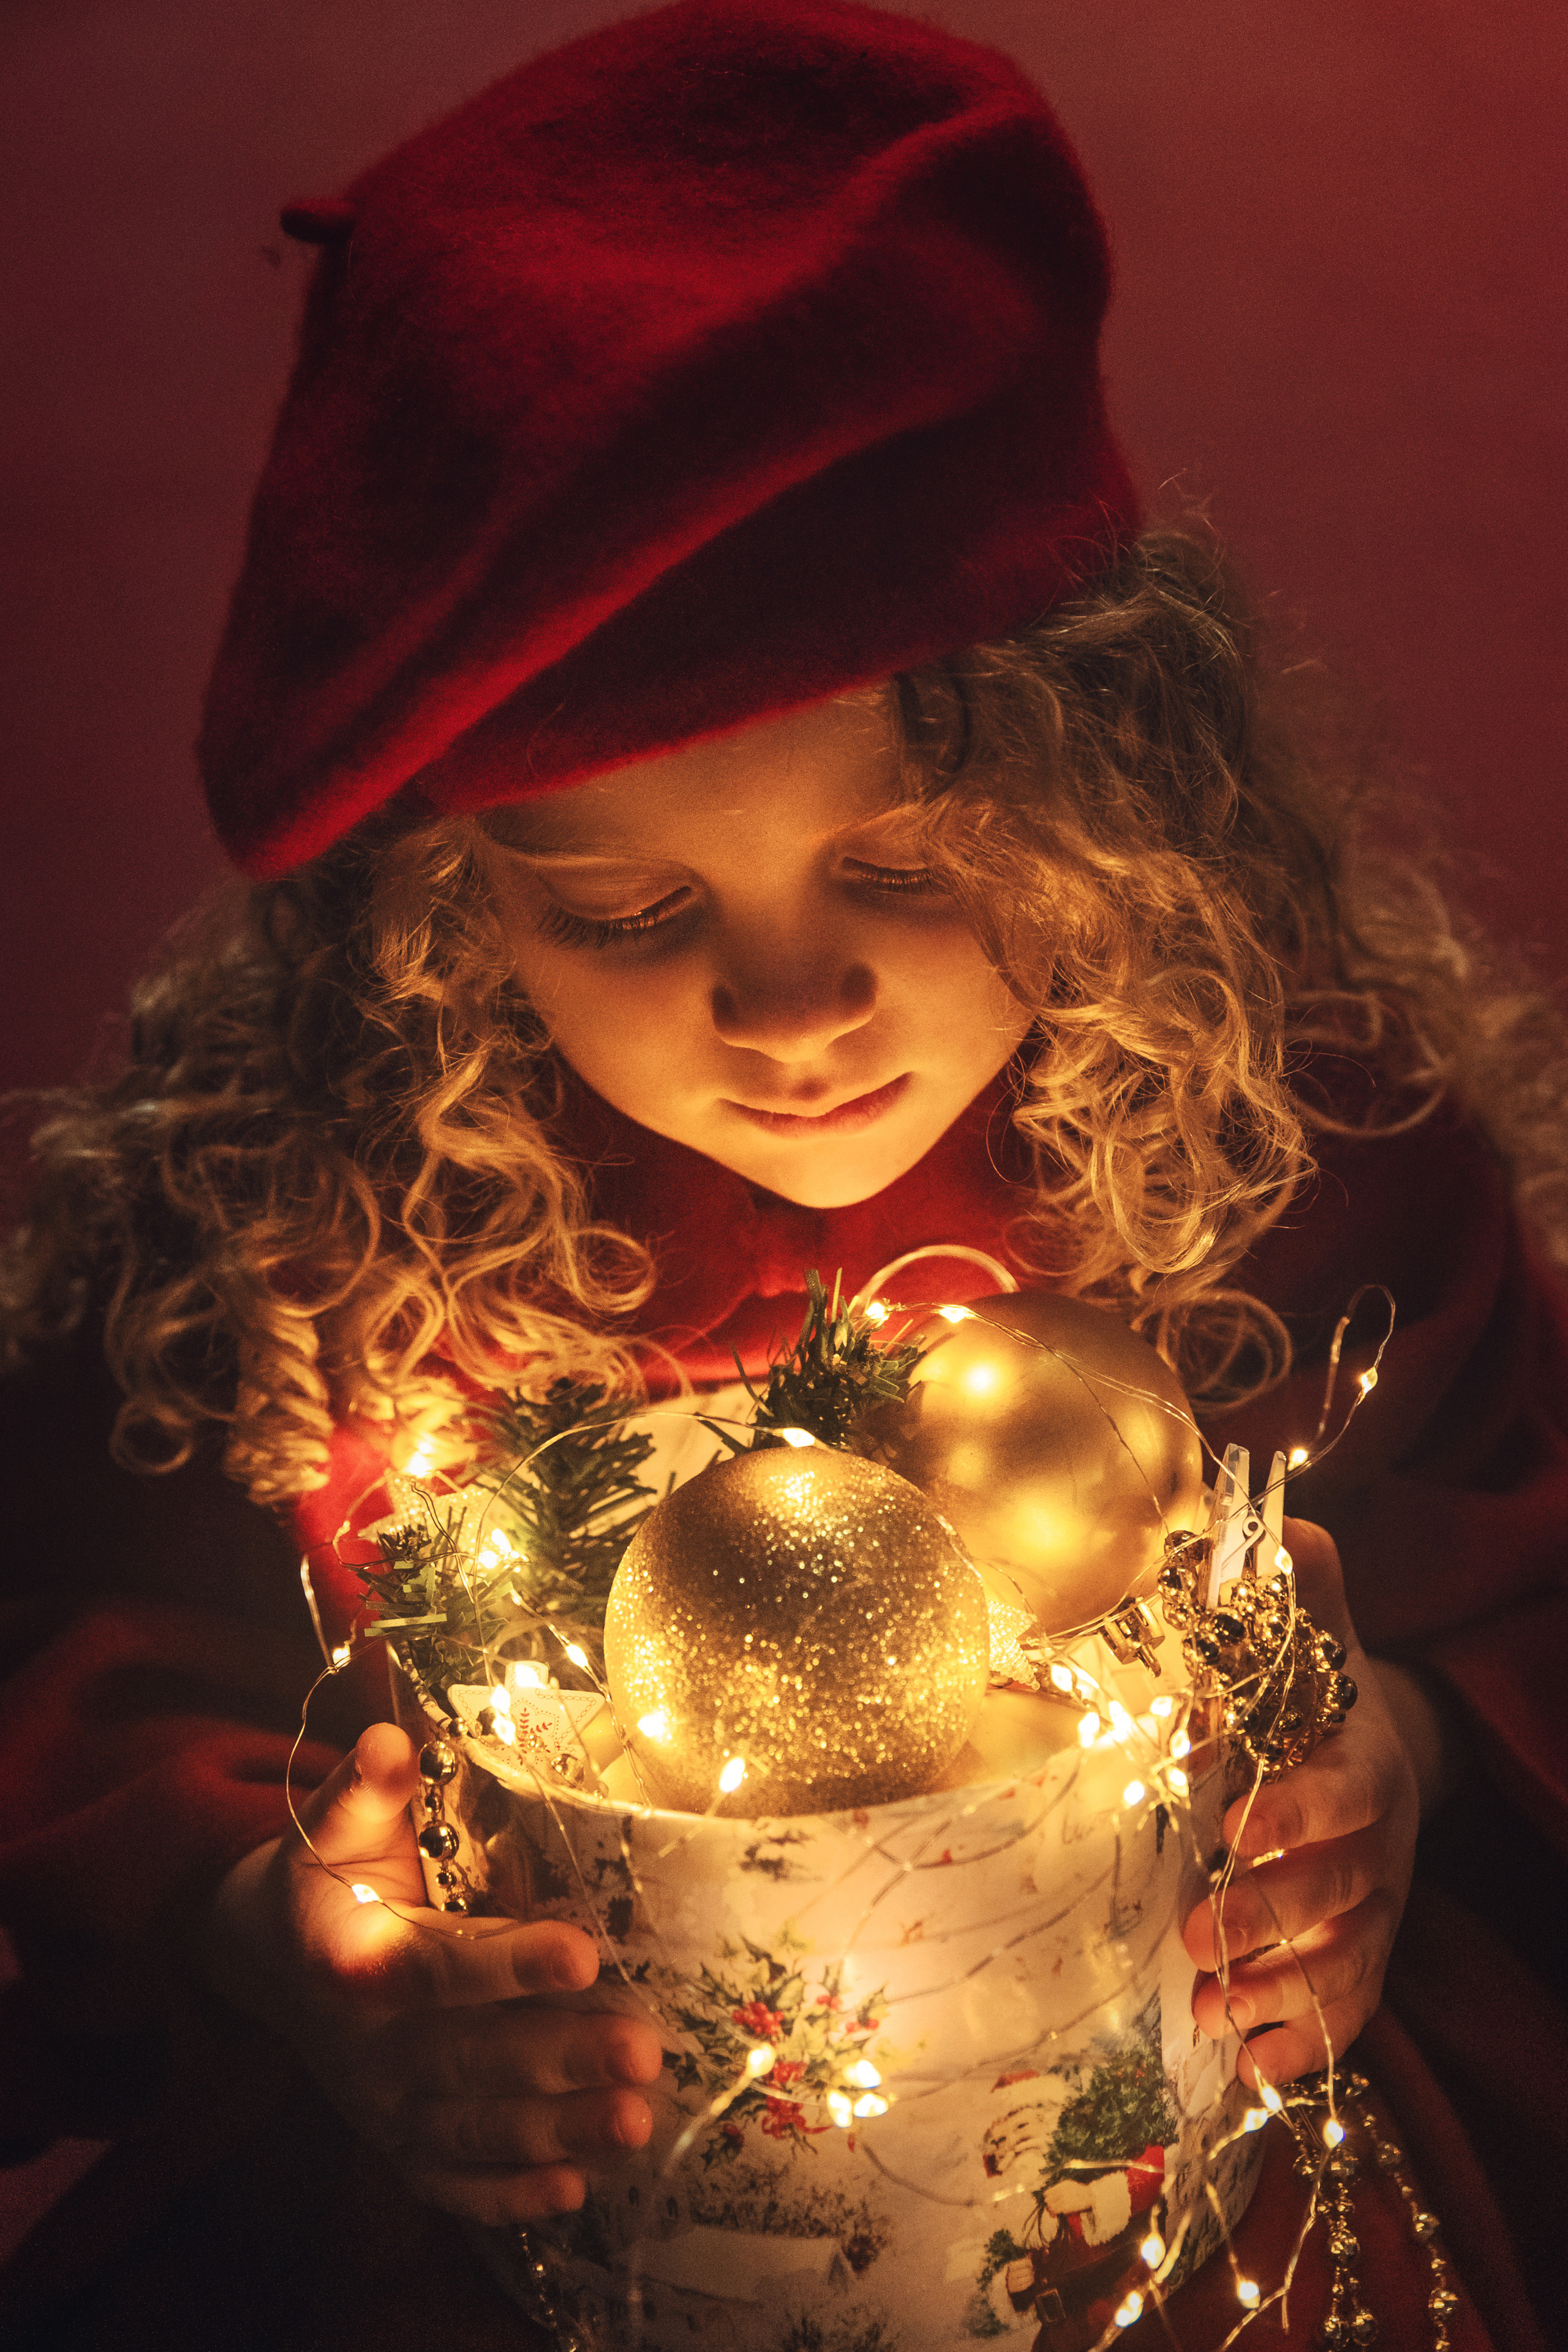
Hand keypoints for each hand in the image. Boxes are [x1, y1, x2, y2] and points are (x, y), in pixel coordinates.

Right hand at [201, 1721, 662, 2224]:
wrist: (270, 1956)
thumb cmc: (327, 1873)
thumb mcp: (334, 1823)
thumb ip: (365, 1788)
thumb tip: (391, 1741)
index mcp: (349, 1958)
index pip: (434, 1969)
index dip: (507, 1966)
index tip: (584, 1952)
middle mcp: (363, 2046)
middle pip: (468, 2059)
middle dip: (560, 2058)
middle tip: (645, 2048)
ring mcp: (381, 2106)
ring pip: (473, 2127)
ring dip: (557, 2131)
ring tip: (637, 2121)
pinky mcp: (399, 2144)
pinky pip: (452, 2182)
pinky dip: (510, 2196)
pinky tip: (577, 2192)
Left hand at [1182, 1519, 1418, 2087]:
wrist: (1374, 1752)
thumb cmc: (1321, 1694)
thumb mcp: (1318, 1636)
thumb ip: (1303, 1585)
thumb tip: (1287, 1518)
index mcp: (1364, 1763)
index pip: (1345, 1792)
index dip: (1299, 1812)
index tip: (1235, 1826)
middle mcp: (1378, 1845)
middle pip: (1340, 1890)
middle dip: (1271, 1915)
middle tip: (1193, 1937)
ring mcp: (1372, 1909)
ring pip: (1343, 1961)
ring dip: (1277, 1991)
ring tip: (1204, 2014)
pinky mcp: (1356, 1956)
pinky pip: (1346, 2012)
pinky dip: (1305, 2044)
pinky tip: (1250, 2069)